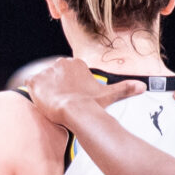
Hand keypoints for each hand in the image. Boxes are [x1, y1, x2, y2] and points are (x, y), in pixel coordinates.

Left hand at [23, 58, 140, 129]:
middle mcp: (60, 63)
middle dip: (57, 89)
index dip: (69, 88)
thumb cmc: (91, 103)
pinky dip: (35, 94)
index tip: (72, 98)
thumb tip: (143, 86)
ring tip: (53, 105)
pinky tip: (43, 103)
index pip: (68, 74)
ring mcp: (46, 71)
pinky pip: (31, 86)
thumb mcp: (109, 94)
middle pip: (55, 77)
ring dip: (46, 92)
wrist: (75, 111)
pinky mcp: (34, 81)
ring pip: (44, 82)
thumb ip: (124, 88)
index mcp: (76, 64)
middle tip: (62, 104)